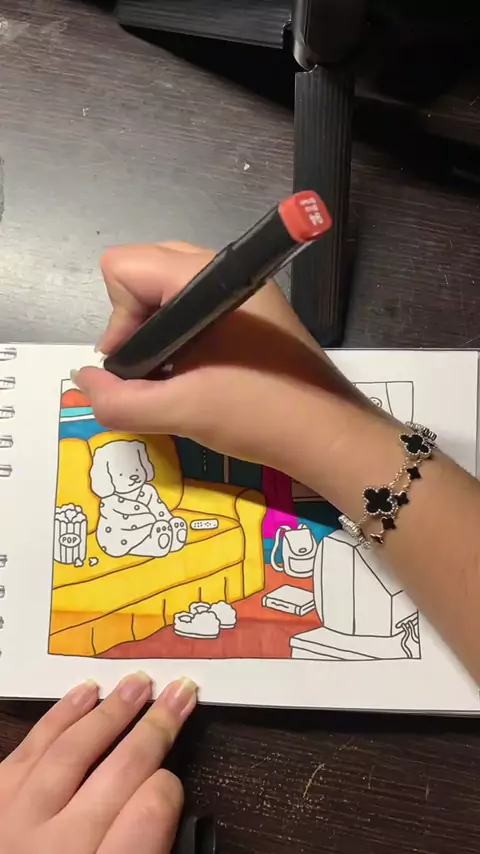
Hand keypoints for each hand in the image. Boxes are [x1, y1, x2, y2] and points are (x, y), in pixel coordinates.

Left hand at [0, 674, 196, 853]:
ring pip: (73, 750)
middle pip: (119, 772)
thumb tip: (162, 805)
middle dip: (157, 727)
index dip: (168, 791)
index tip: (172, 782)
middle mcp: (55, 848)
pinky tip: (84, 694)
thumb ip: (141, 849)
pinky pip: (30, 748)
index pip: (150, 816)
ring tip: (140, 683)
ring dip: (111, 711)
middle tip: (182, 691)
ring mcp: (15, 822)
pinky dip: (60, 716)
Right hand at [75, 242, 352, 471]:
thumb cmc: (258, 415)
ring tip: (174, 378)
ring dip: (158, 333)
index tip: (134, 366)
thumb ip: (119, 399)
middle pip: (146, 271)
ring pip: (171, 291)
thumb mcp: (180, 412)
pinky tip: (195, 374)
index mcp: (207, 280)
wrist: (330, 436)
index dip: (118, 319)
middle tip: (151, 370)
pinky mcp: (255, 313)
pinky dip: (183, 336)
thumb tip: (85, 382)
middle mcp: (225, 273)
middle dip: (135, 322)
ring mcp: (243, 291)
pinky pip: (197, 307)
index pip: (125, 266)